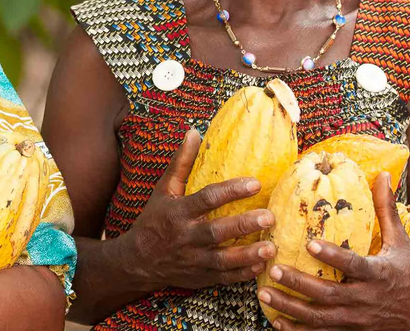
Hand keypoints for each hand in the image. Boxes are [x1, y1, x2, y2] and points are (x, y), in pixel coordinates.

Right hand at [122, 128, 276, 291]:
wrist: (139, 260)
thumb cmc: (155, 220)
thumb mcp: (163, 190)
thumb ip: (181, 163)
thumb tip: (194, 132)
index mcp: (178, 212)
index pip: (207, 199)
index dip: (231, 191)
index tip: (256, 182)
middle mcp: (186, 237)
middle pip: (217, 231)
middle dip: (243, 225)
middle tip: (270, 217)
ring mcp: (193, 260)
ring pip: (223, 259)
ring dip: (248, 254)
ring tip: (271, 248)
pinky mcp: (200, 277)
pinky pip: (223, 278)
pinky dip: (242, 274)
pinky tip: (261, 266)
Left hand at [257, 173, 409, 329]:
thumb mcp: (401, 241)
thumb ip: (385, 209)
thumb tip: (380, 174)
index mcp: (378, 273)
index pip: (353, 264)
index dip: (332, 255)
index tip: (309, 243)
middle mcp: (367, 299)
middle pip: (330, 294)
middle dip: (300, 283)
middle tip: (273, 269)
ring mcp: (358, 320)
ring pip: (321, 318)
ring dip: (291, 309)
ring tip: (265, 295)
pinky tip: (276, 322)